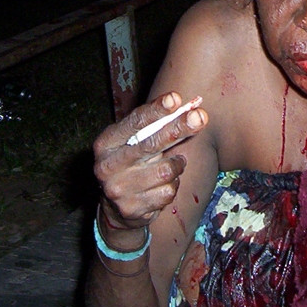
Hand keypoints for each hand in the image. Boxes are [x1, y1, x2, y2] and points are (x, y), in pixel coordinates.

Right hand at [93, 92, 206, 230]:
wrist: (116, 208)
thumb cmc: (133, 163)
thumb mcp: (136, 142)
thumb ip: (156, 126)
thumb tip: (191, 108)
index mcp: (106, 143)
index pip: (135, 122)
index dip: (157, 110)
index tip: (176, 98)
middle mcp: (107, 166)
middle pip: (151, 144)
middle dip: (178, 128)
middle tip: (200, 116)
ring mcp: (118, 189)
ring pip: (166, 171)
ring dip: (177, 166)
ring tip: (171, 166)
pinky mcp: (131, 208)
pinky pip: (168, 191)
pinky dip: (172, 186)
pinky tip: (161, 186)